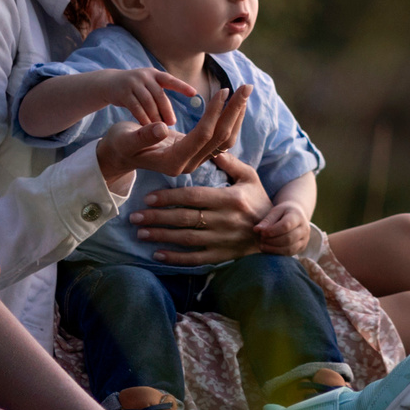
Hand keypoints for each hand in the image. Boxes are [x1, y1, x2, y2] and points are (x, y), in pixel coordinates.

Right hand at [90, 66, 198, 128]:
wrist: (108, 83)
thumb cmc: (134, 89)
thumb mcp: (148, 85)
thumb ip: (159, 94)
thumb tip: (173, 114)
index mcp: (154, 74)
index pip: (170, 80)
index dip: (182, 86)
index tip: (194, 93)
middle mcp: (144, 76)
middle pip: (159, 94)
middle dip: (166, 110)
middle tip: (172, 123)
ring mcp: (132, 83)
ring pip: (148, 102)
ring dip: (155, 116)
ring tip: (161, 128)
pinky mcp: (122, 92)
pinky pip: (135, 107)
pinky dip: (142, 118)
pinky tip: (147, 127)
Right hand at [94, 84, 251, 185]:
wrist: (120, 155)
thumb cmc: (120, 144)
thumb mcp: (126, 139)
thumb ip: (143, 135)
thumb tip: (161, 127)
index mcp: (173, 162)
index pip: (202, 135)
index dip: (215, 112)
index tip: (223, 90)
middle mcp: (188, 164)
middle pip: (220, 138)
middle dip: (234, 111)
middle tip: (247, 86)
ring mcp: (194, 161)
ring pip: (225, 139)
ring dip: (236, 114)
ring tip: (245, 91)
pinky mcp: (197, 153)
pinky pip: (220, 138)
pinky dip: (229, 119)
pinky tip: (234, 103)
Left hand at [133, 153, 272, 265]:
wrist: (275, 233)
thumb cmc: (259, 201)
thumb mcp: (250, 177)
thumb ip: (231, 163)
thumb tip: (211, 150)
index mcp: (230, 199)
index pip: (193, 197)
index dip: (169, 198)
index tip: (148, 197)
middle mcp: (225, 221)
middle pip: (184, 219)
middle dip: (157, 218)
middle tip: (134, 217)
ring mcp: (223, 241)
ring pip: (186, 239)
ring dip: (161, 237)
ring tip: (140, 233)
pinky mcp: (222, 255)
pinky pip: (195, 258)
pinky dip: (175, 258)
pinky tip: (157, 255)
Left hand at [254, 200, 311, 256]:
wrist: (298, 215)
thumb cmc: (284, 212)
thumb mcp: (276, 211)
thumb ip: (267, 220)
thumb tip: (256, 230)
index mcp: (298, 216)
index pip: (286, 226)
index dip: (272, 231)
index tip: (261, 232)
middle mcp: (304, 229)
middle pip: (288, 239)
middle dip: (272, 241)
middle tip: (261, 239)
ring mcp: (305, 239)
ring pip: (290, 249)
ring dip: (273, 249)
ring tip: (263, 245)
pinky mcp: (302, 247)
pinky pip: (290, 253)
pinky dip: (277, 253)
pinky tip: (268, 249)